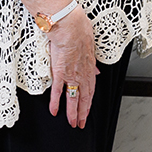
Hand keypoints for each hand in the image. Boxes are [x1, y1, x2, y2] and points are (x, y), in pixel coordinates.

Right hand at [46, 8, 97, 128]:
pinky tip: (55, 111)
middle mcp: (83, 74)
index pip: (91, 89)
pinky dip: (56, 102)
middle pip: (84, 97)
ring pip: (73, 98)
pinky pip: (57, 91)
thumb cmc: (79, 32)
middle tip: (80, 124)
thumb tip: (97, 72)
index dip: (89, 102)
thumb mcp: (91, 47)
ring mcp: (71, 74)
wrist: (70, 27)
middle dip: (83, 112)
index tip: (87, 111)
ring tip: (71, 123)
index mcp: (90, 68)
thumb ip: (92, 63)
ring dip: (73, 112)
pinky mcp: (60, 73)